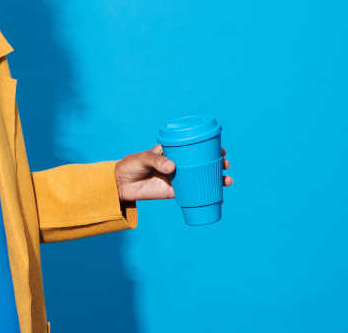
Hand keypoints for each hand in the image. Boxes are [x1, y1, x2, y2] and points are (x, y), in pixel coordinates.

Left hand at [114, 145, 232, 201]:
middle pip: (201, 164)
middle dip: (216, 164)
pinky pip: (192, 194)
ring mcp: (176, 179)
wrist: (120, 184)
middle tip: (225, 165)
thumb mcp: (142, 158)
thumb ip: (156, 161)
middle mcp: (177, 165)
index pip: (193, 148)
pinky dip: (205, 196)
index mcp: (172, 152)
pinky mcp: (173, 192)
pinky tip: (218, 199)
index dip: (208, 149)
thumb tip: (172, 167)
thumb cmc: (130, 165)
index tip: (221, 150)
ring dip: (216, 180)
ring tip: (227, 181)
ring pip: (200, 179)